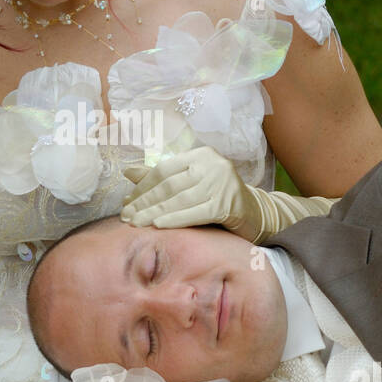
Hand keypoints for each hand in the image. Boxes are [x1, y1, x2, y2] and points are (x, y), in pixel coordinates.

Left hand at [121, 147, 338, 238]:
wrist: (255, 215)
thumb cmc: (217, 199)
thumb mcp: (190, 185)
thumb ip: (161, 178)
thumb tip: (128, 173)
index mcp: (201, 155)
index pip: (164, 169)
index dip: (143, 186)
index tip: (127, 201)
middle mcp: (212, 165)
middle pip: (169, 184)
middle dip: (144, 201)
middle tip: (126, 215)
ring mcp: (221, 183)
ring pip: (179, 199)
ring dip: (153, 213)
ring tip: (136, 223)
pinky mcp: (226, 204)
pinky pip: (194, 213)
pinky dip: (174, 219)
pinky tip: (158, 225)